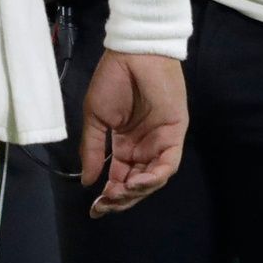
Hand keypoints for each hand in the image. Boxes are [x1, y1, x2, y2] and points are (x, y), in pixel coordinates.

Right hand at [80, 49, 187, 216]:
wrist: (133, 54)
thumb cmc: (113, 80)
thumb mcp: (96, 117)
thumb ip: (94, 149)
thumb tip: (87, 181)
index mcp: (125, 144)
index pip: (119, 177)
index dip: (108, 195)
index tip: (94, 208)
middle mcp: (144, 147)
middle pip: (136, 184)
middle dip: (120, 199)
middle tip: (104, 205)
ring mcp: (160, 142)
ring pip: (152, 179)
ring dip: (135, 192)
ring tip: (117, 194)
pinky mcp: (174, 135)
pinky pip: (167, 165)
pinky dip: (153, 178)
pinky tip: (135, 183)